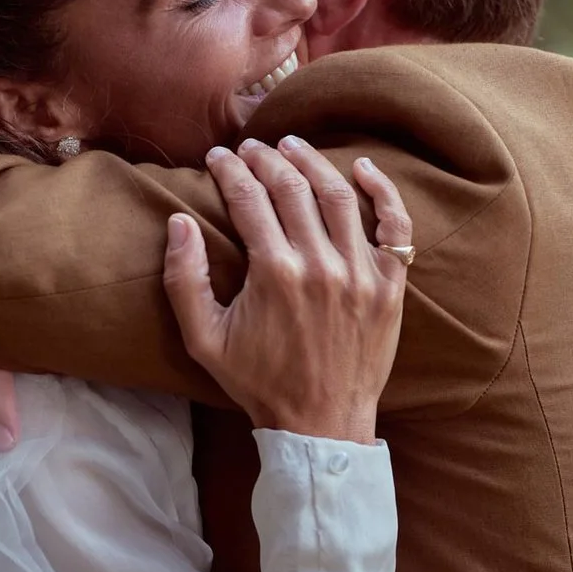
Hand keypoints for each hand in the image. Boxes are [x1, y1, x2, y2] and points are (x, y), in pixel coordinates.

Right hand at [162, 137, 409, 442]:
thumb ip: (184, 280)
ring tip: (293, 146)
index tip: (218, 157)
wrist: (321, 424)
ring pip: (339, 195)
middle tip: (252, 148)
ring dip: (313, 163)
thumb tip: (178, 223)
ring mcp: (361, 273)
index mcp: (274, 273)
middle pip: (293, 187)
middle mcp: (321, 264)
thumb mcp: (204, 340)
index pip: (249, 198)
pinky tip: (363, 168)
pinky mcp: (389, 286)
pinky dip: (383, 191)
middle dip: (267, 159)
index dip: (230, 170)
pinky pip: (395, 226)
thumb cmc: (259, 383)